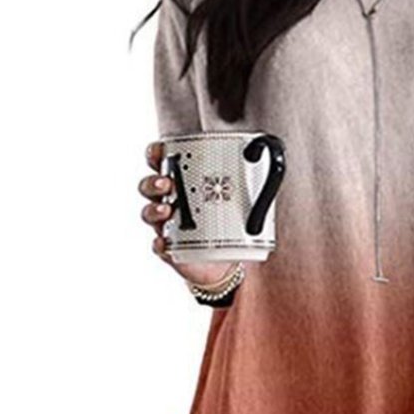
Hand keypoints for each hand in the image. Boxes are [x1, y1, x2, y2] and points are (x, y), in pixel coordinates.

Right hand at [139, 140, 243, 287]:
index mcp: (184, 184)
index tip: (159, 150)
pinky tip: (164, 243)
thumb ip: (249, 177)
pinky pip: (158, 247)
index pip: (162, 163)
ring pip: (149, 214)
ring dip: (153, 209)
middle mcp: (170, 202)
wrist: (227, 262)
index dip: (155, 154)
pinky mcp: (171, 251)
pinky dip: (159, 244)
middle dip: (153, 181)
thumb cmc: (230, 225)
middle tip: (167, 183)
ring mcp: (167, 227)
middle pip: (149, 186)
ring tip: (167, 210)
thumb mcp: (241, 199)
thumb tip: (264, 152)